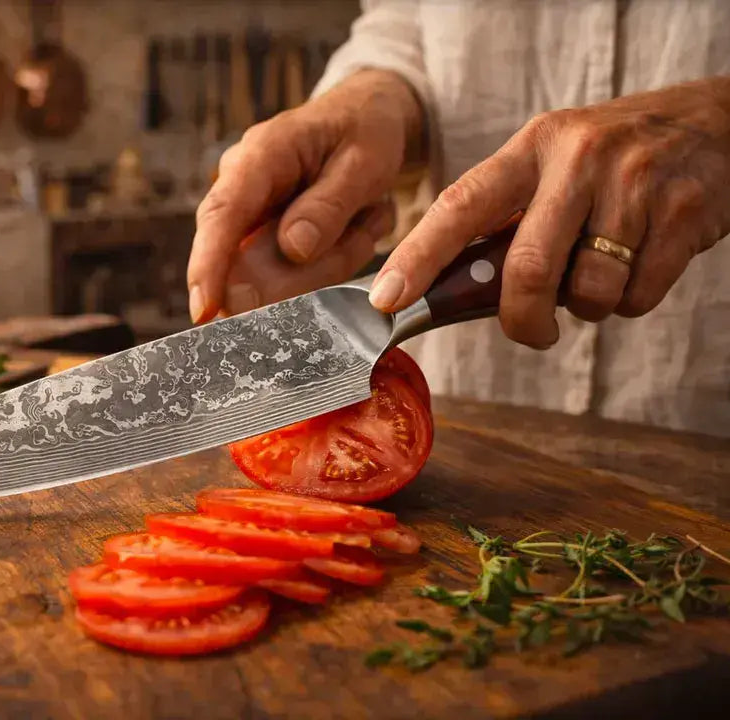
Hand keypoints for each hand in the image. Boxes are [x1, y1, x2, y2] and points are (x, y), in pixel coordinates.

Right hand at [186, 70, 424, 321]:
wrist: (363, 118)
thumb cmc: (363, 130)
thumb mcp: (365, 160)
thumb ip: (329, 205)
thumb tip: (293, 249)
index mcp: (261, 154)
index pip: (222, 214)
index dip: (208, 266)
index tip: (204, 309)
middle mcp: (240, 184)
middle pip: (241, 257)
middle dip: (297, 272)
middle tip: (361, 233)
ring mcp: (248, 214)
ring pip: (269, 273)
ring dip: (326, 261)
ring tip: (365, 218)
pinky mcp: (261, 237)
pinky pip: (285, 274)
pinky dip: (327, 263)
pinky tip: (352, 230)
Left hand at [371, 76, 729, 348]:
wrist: (711, 124)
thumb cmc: (608, 163)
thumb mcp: (551, 166)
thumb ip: (507, 220)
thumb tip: (449, 293)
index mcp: (530, 148)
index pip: (461, 205)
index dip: (419, 256)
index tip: (388, 297)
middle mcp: (578, 159)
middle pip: (527, 268)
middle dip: (521, 319)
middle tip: (530, 331)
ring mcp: (634, 184)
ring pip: (588, 292)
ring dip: (587, 307)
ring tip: (600, 272)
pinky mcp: (683, 212)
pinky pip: (637, 296)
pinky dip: (631, 300)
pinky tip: (639, 263)